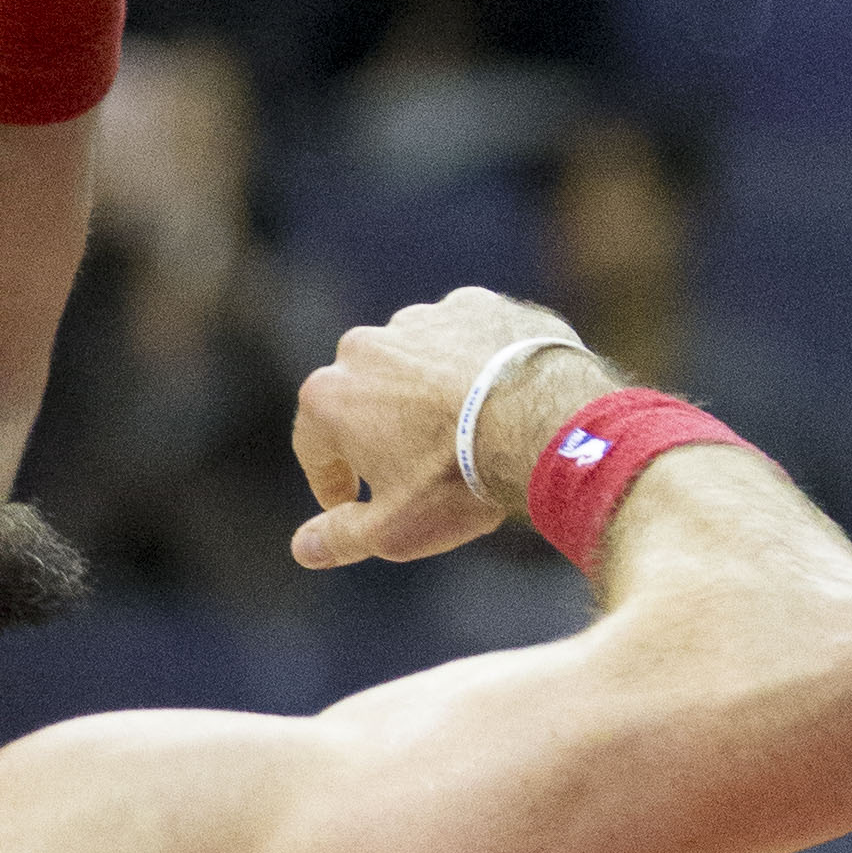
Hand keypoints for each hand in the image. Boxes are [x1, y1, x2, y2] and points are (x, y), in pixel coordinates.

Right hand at [292, 289, 603, 568]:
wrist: (546, 423)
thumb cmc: (459, 480)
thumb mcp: (393, 528)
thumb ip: (339, 538)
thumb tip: (305, 547)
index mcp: (329, 397)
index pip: (315, 447)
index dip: (332, 481)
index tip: (351, 502)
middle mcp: (365, 347)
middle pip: (364, 397)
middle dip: (381, 430)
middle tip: (415, 464)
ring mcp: (423, 320)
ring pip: (415, 362)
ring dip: (428, 389)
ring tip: (466, 427)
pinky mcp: (476, 305)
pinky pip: (466, 337)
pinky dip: (475, 360)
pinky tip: (498, 392)